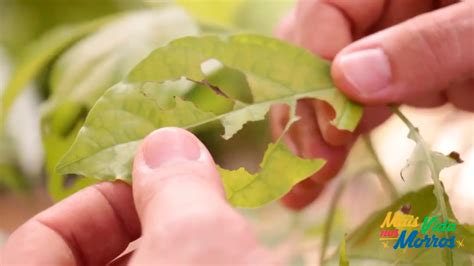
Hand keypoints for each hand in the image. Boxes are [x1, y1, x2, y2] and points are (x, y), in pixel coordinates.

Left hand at [1, 128, 271, 264]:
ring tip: (219, 215)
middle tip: (191, 189)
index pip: (38, 247)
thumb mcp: (198, 244)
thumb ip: (173, 184)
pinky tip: (233, 247)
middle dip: (144, 215)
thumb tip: (166, 144)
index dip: (90, 203)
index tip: (147, 181)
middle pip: (97, 260)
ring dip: (177, 238)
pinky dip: (197, 261)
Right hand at [272, 0, 473, 208]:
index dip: (315, 63)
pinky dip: (343, 137)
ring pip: (335, 82)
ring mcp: (396, 42)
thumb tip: (349, 77)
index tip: (326, 125)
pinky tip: (323, 169)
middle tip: (306, 165)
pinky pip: (363, 101)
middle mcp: (386, 7)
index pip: (326, 7)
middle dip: (308, 107)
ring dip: (317, 133)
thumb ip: (431, 43)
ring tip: (306, 182)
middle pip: (319, 49)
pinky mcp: (411, 73)